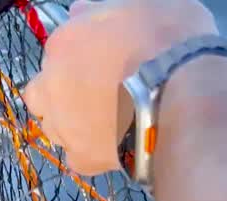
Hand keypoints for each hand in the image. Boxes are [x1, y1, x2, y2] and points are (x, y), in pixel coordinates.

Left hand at [22, 0, 218, 175]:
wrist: (184, 95)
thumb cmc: (170, 41)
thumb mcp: (143, 4)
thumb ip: (104, 10)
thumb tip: (79, 12)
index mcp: (63, 43)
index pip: (59, 49)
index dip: (81, 56)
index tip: (105, 61)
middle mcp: (51, 85)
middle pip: (42, 91)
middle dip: (61, 92)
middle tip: (96, 93)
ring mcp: (62, 125)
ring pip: (55, 126)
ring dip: (73, 122)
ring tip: (108, 121)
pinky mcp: (82, 158)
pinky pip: (79, 156)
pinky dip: (93, 152)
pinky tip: (115, 144)